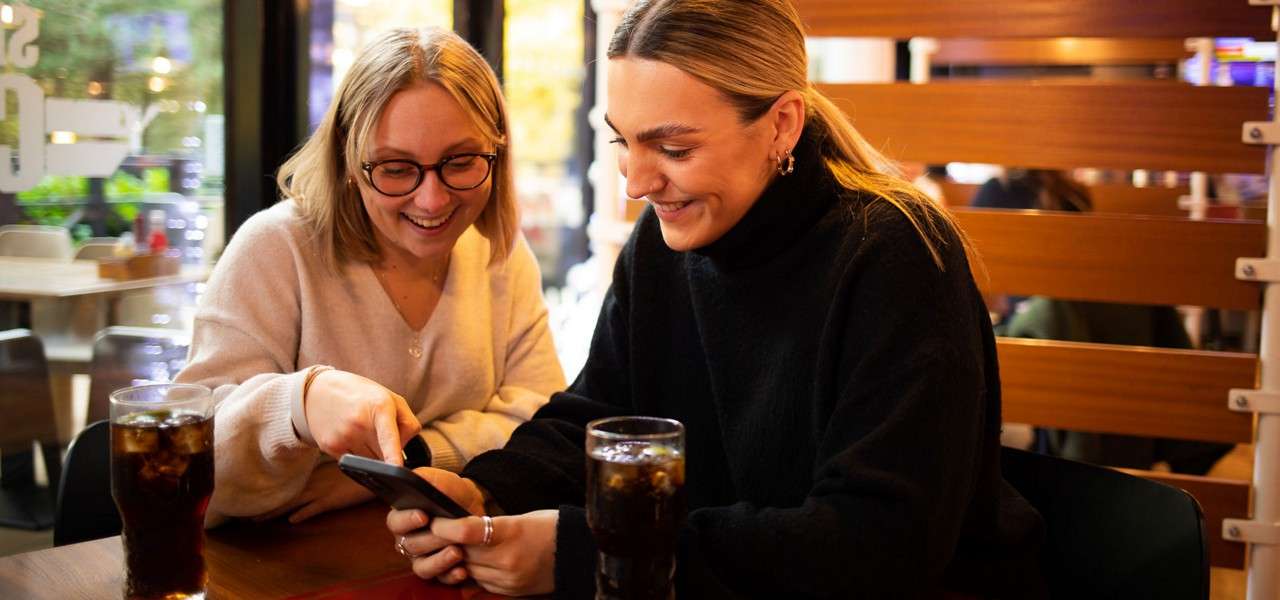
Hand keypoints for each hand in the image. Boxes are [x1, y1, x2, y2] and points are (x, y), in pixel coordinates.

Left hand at [256, 461, 374, 522]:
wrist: (375, 467)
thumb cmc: (359, 469)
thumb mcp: (338, 470)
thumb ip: (325, 475)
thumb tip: (313, 482)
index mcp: (315, 476)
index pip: (289, 487)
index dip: (272, 496)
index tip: (256, 503)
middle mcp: (314, 483)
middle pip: (286, 496)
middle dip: (267, 508)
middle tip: (248, 517)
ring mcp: (322, 491)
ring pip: (294, 502)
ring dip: (276, 512)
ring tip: (258, 521)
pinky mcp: (332, 499)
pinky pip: (315, 508)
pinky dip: (303, 514)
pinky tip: (291, 521)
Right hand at [304, 369, 420, 463]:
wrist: (318, 391)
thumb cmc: (362, 395)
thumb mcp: (391, 398)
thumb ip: (408, 423)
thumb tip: (403, 452)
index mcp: (380, 407)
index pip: (388, 437)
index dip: (393, 455)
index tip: (397, 469)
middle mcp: (360, 423)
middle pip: (384, 455)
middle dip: (386, 450)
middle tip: (376, 429)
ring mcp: (343, 436)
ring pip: (369, 462)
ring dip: (371, 453)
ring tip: (361, 430)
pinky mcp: (330, 446)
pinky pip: (353, 462)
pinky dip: (355, 454)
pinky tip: (349, 435)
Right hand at [384, 470, 494, 584]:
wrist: (472, 504)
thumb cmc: (450, 491)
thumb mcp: (439, 479)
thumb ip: (423, 478)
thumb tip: (408, 475)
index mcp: (402, 517)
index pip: (395, 522)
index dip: (407, 520)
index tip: (424, 515)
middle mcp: (407, 540)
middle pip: (410, 546)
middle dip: (431, 539)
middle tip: (449, 533)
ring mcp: (421, 557)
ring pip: (422, 566)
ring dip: (440, 560)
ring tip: (457, 551)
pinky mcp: (439, 569)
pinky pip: (440, 578)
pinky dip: (451, 575)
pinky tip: (463, 569)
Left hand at [390, 509, 558, 596]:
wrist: (578, 552)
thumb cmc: (549, 527)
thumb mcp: (519, 517)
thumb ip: (487, 525)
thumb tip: (454, 528)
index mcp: (510, 532)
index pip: (465, 530)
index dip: (444, 526)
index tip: (435, 519)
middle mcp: (507, 559)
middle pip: (461, 552)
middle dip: (444, 542)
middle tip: (433, 531)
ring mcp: (508, 579)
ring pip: (466, 569)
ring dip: (456, 559)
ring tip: (453, 546)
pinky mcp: (510, 591)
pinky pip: (480, 582)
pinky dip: (473, 571)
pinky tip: (474, 561)